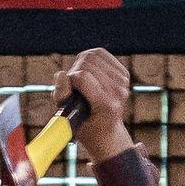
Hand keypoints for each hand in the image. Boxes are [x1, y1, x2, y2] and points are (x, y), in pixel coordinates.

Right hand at [56, 48, 136, 166]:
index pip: (82, 77)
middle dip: (74, 70)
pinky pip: (100, 53)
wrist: (106, 132)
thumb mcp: (67, 117)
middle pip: (86, 62)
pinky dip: (90, 59)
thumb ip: (61, 96)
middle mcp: (119, 92)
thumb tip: (61, 74)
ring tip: (80, 80)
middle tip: (74, 86)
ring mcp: (123, 82)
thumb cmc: (84, 126)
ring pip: (92, 55)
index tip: (69, 91)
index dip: (69, 80)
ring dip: (80, 64)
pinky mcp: (123, 73)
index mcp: (107, 106)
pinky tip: (88, 72)